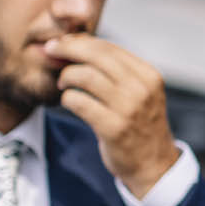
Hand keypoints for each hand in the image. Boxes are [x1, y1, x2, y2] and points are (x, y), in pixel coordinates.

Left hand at [44, 35, 179, 199]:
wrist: (154, 164)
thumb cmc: (139, 124)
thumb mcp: (140, 92)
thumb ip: (116, 70)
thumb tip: (77, 43)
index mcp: (149, 75)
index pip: (109, 47)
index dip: (80, 41)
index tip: (62, 43)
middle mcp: (142, 89)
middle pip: (96, 55)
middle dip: (67, 49)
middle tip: (50, 51)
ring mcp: (129, 109)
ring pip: (84, 76)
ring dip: (65, 76)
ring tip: (63, 83)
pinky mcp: (113, 128)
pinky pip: (78, 102)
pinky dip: (67, 98)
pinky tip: (69, 101)